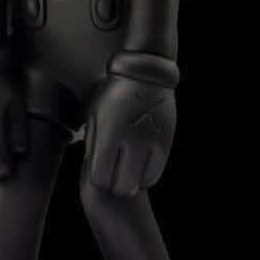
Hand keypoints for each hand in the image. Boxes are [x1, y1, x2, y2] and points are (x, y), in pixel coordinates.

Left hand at [85, 74, 176, 198]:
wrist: (145, 73)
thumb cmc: (112, 93)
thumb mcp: (94, 114)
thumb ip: (92, 144)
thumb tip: (93, 172)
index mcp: (110, 133)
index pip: (101, 178)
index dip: (98, 179)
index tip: (99, 170)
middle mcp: (132, 140)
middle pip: (121, 186)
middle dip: (114, 185)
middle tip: (112, 176)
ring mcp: (152, 142)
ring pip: (140, 184)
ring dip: (131, 181)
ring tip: (126, 169)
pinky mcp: (167, 142)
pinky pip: (155, 174)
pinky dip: (145, 175)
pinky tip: (138, 164)